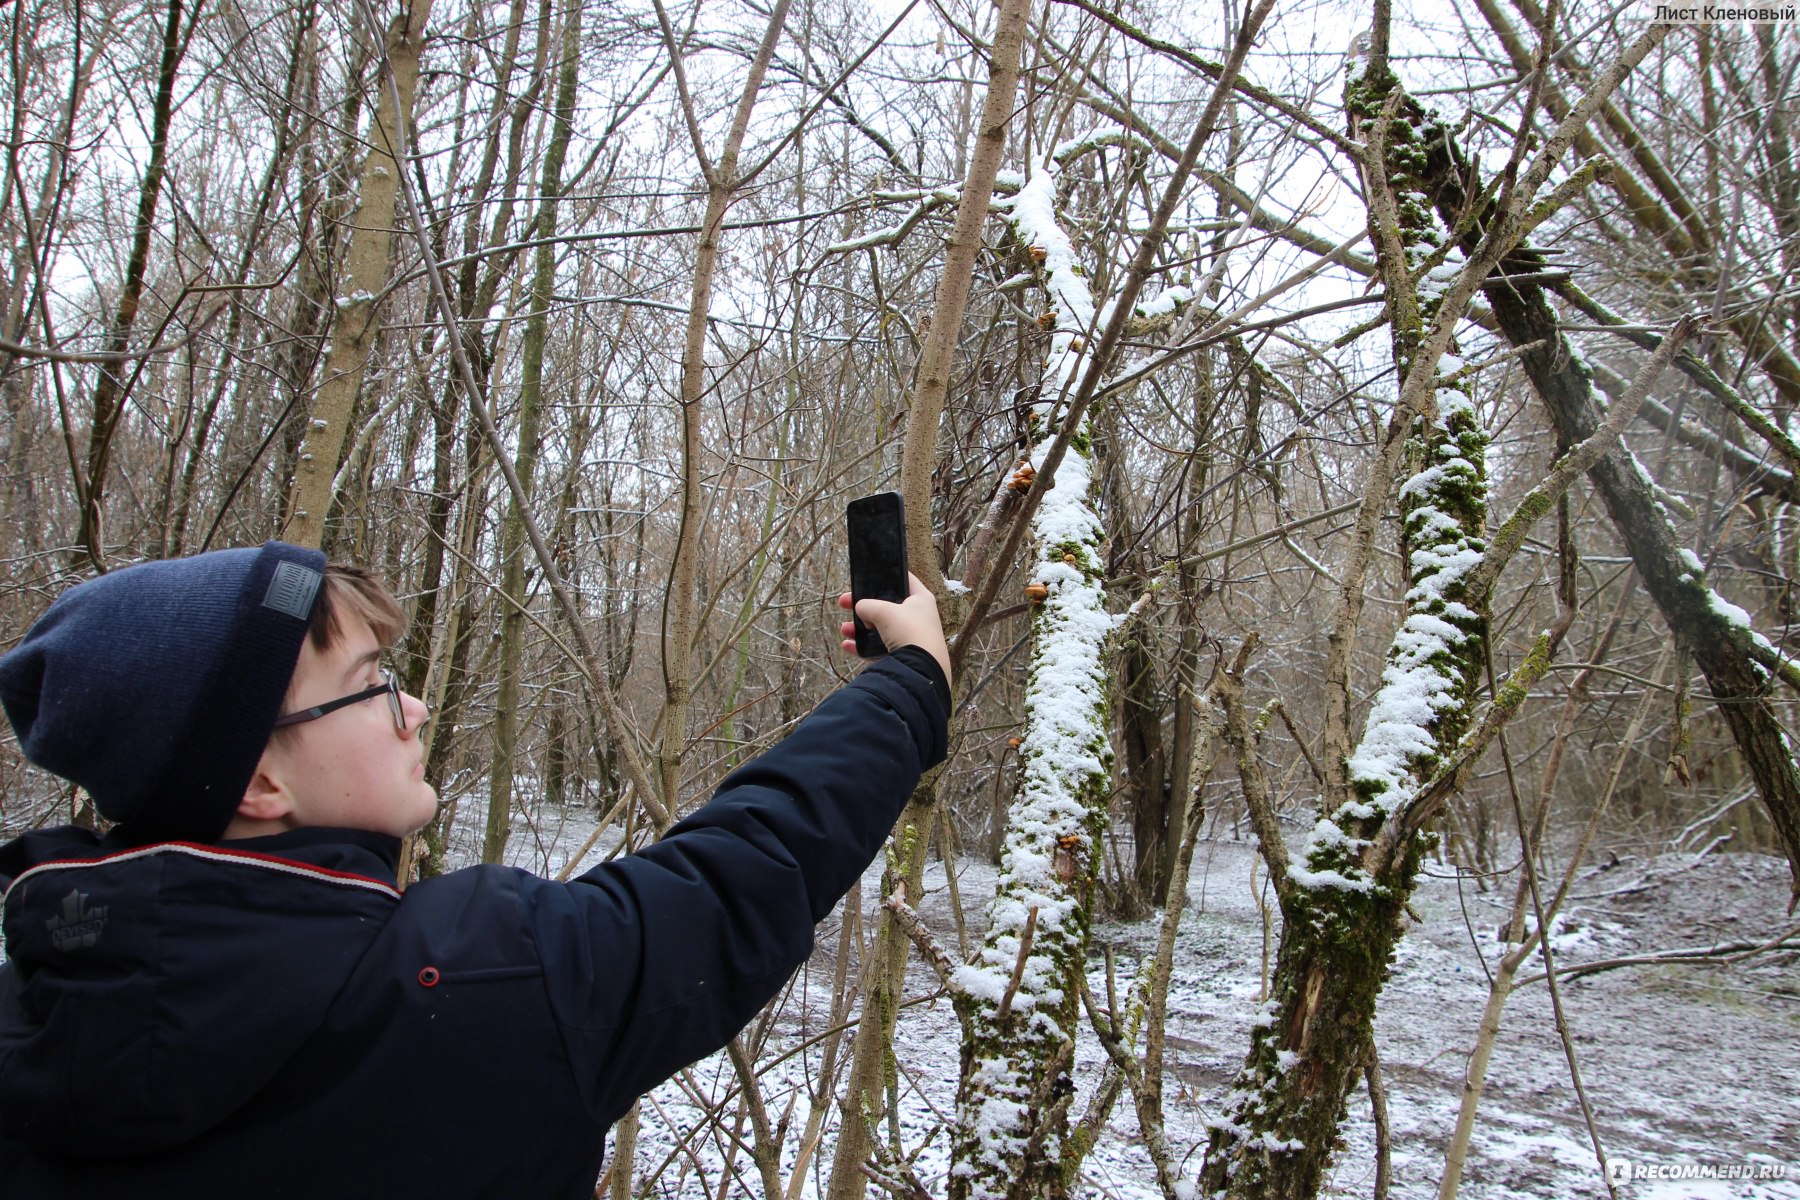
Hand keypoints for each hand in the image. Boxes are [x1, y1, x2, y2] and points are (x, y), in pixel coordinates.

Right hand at [839, 573, 951, 687]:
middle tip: (844, 602)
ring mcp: (910, 637)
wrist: (921, 668)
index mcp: (921, 599)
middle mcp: (918, 617)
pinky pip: (879, 648)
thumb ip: (868, 605)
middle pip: (887, 606)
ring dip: (860, 628)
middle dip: (864, 605)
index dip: (887, 575)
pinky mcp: (903, 656)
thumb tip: (860, 608)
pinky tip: (848, 646)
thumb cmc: (908, 630)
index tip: (869, 576)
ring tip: (844, 629)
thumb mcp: (883, 611)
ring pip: (881, 629)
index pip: (904, 580)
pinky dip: (864, 647)